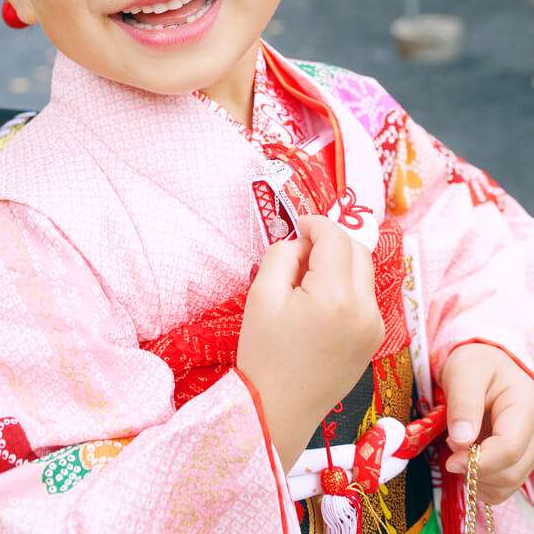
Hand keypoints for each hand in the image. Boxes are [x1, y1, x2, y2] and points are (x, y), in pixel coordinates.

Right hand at [237, 215, 383, 471]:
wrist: (278, 412)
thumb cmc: (264, 353)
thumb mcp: (262, 294)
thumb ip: (283, 254)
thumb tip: (302, 242)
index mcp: (337, 297)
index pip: (336, 238)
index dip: (315, 223)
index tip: (296, 226)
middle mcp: (366, 309)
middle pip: (358, 250)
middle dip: (330, 240)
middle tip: (299, 252)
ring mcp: (374, 326)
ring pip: (364, 271)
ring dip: (339, 262)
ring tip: (305, 279)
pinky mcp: (374, 339)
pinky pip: (365, 296)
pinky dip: (345, 285)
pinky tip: (318, 302)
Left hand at [441, 343, 533, 504]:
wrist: (483, 366)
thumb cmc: (474, 365)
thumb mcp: (463, 373)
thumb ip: (463, 404)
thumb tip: (461, 441)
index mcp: (524, 407)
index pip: (509, 448)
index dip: (480, 461)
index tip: (451, 461)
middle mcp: (533, 432)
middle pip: (511, 472)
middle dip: (476, 470)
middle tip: (451, 450)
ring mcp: (528, 448)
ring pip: (508, 483)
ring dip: (478, 477)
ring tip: (460, 450)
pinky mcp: (518, 459)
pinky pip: (504, 484)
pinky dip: (483, 482)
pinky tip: (469, 462)